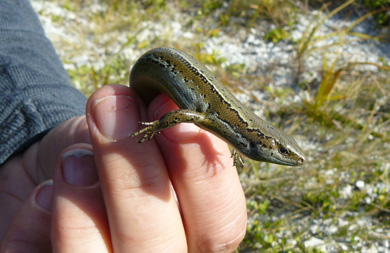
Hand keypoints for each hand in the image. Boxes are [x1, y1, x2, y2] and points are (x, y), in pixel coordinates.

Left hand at [0, 84, 246, 251]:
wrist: (60, 169)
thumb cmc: (113, 153)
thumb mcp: (139, 132)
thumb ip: (159, 127)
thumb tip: (168, 105)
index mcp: (194, 229)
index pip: (221, 221)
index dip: (205, 175)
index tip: (179, 120)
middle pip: (159, 245)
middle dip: (135, 173)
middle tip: (111, 112)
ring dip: (84, 200)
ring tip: (73, 159)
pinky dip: (41, 215)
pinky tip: (44, 192)